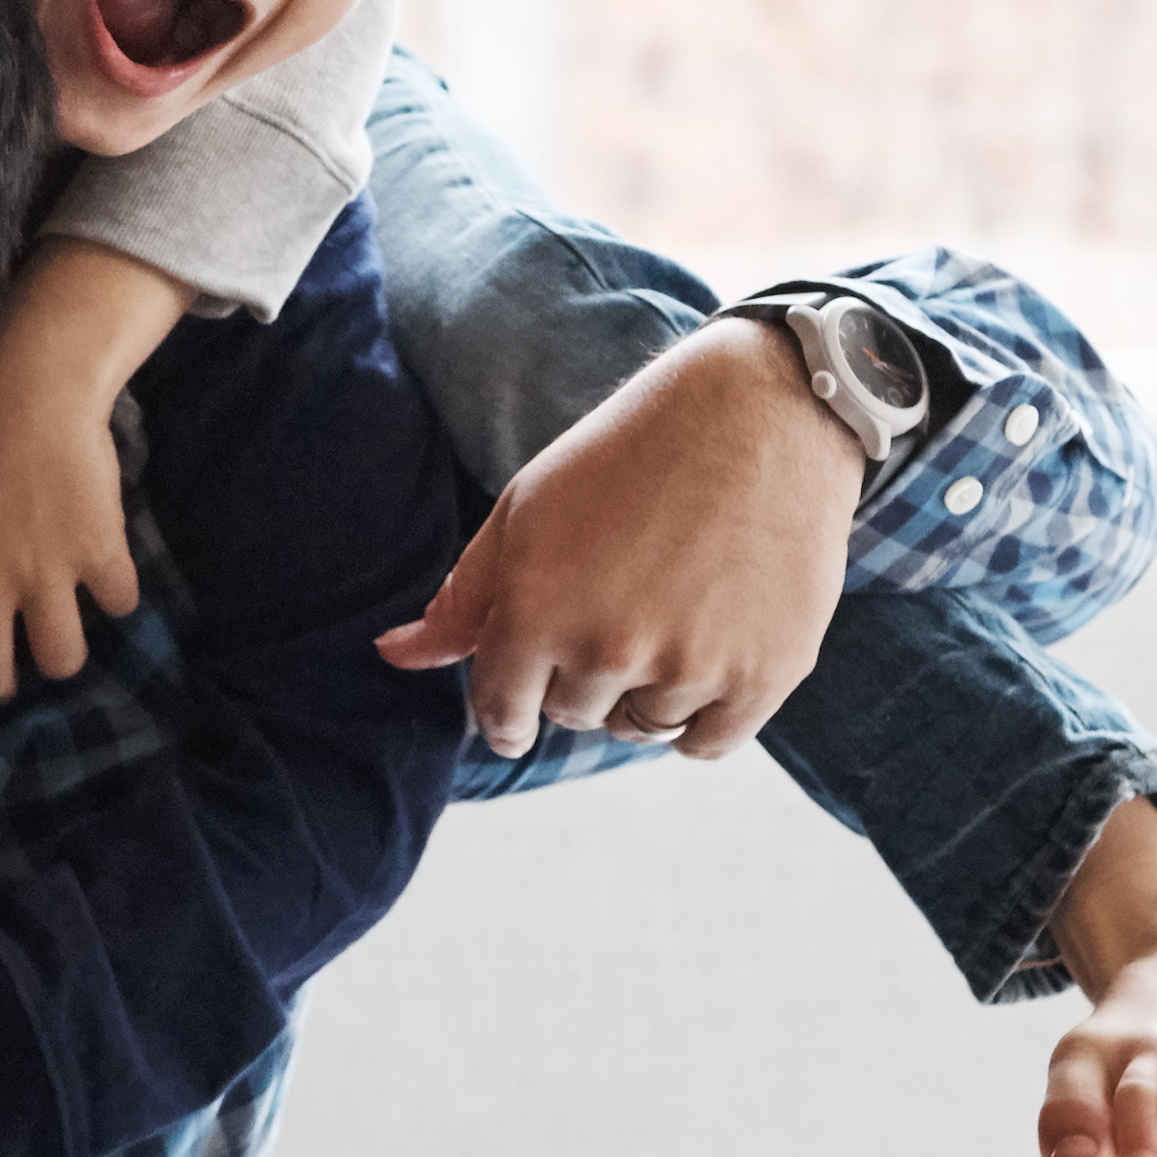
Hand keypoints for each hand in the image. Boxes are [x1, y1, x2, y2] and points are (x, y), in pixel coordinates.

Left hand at [0, 365, 146, 703]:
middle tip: (14, 651)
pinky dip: (119, 592)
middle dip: (4, 681)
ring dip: (64, 649)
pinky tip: (107, 571)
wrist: (31, 380)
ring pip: (61, 659)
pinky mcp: (99, 551)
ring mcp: (46, 571)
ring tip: (66, 624)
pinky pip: (120, 603)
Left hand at [379, 315, 865, 759]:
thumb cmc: (629, 455)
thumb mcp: (528, 511)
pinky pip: (703, 743)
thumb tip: (392, 656)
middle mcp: (609, 649)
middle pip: (573, 715)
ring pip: (640, 728)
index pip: (500, 711)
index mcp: (536, 610)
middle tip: (617, 602)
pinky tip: (706, 652)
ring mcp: (690, 667)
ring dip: (643, 691)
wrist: (760, 413)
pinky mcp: (763, 675)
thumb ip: (464, 598)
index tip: (522, 705)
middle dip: (581, 676)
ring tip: (669, 610)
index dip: (507, 710)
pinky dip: (699, 715)